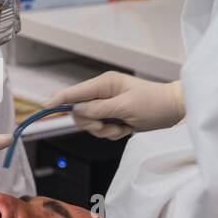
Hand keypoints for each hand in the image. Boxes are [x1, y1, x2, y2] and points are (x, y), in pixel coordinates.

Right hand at [48, 71, 184, 139]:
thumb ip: (100, 109)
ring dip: (105, 131)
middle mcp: (102, 93)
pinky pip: (102, 129)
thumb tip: (77, 110)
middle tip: (109, 126)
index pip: (74, 92)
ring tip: (123, 127)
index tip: (44, 108)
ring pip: (90, 124)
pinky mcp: (112, 116)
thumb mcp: (126, 107)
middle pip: (79, 112)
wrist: (173, 110)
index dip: (58, 100)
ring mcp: (107, 105)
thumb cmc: (154, 104)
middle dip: (92, 124)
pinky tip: (127, 128)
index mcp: (104, 84)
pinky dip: (113, 133)